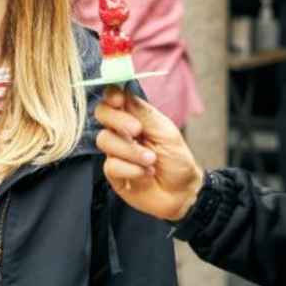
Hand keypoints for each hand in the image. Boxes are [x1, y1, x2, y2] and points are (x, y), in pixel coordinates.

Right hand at [95, 87, 204, 221]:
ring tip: (151, 160)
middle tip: (137, 130)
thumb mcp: (165, 131)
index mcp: (134, 117)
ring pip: (105, 140)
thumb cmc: (177, 159)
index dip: (111, 96)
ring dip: (130, 150)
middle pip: (102, 114)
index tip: (118, 100)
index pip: (113, 98)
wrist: (183, 193)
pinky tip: (145, 173)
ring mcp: (116, 152)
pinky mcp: (114, 173)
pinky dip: (131, 169)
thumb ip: (143, 113)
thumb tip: (122, 92)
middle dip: (118, 120)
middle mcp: (121, 132)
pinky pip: (111, 165)